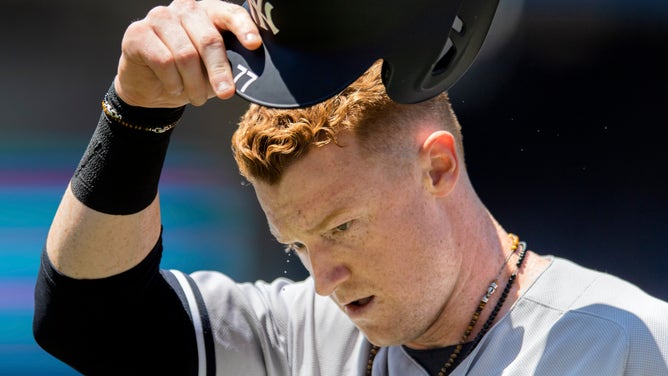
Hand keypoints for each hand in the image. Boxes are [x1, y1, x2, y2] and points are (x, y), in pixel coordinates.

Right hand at [115, 0, 261, 107]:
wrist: (151, 89)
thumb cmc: (188, 76)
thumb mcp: (214, 71)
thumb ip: (230, 65)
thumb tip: (247, 75)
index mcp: (209, 12)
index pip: (230, 14)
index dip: (243, 28)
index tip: (254, 45)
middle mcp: (185, 8)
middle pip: (208, 39)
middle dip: (219, 70)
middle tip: (226, 93)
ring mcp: (160, 17)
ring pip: (186, 54)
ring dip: (193, 84)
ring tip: (197, 97)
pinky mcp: (138, 32)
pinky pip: (163, 61)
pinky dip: (173, 82)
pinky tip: (174, 88)